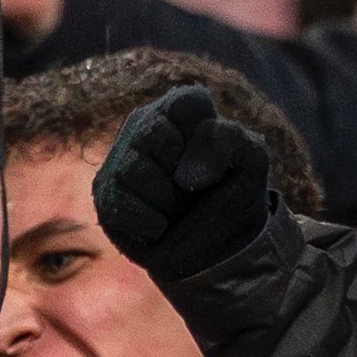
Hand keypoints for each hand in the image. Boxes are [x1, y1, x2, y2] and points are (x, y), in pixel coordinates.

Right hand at [93, 83, 271, 284]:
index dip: (204, 141)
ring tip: (176, 211)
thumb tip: (185, 175)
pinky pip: (120, 204)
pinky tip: (160, 227)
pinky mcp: (106, 196)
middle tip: (193, 191)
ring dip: (167, 202)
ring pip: (134, 170)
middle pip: (153, 134)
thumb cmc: (232, 198)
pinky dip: (150, 224)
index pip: (187, 103)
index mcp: (181, 111)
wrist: (215, 253)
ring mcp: (121, 161)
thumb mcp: (251, 163)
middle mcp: (145, 127)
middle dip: (182, 174)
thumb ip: (231, 142)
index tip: (217, 169)